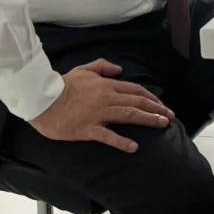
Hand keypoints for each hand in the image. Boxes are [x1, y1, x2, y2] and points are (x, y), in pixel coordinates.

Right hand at [30, 58, 175, 153]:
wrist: (43, 99)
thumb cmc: (62, 85)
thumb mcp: (84, 69)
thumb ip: (103, 66)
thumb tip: (120, 69)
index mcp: (107, 85)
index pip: (135, 90)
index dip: (151, 97)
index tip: (162, 105)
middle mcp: (107, 98)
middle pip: (137, 102)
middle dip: (156, 109)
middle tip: (170, 116)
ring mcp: (98, 114)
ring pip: (129, 115)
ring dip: (148, 119)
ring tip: (163, 124)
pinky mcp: (88, 129)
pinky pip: (108, 136)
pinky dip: (122, 141)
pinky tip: (134, 147)